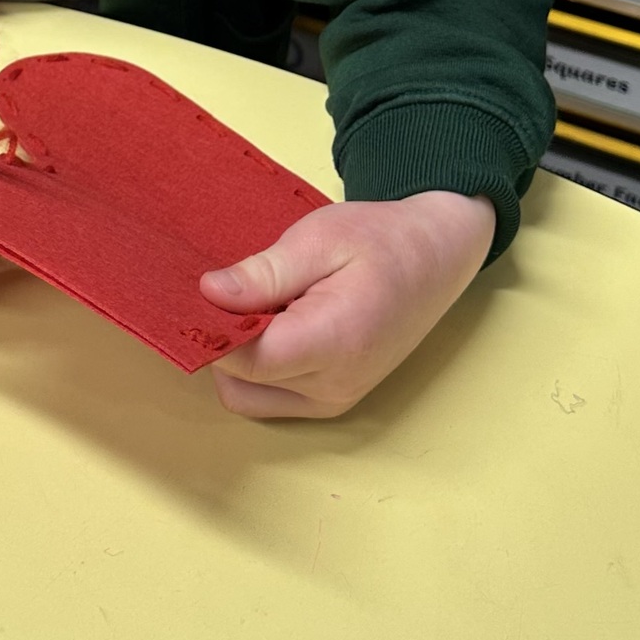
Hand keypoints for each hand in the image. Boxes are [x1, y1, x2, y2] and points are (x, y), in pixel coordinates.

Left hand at [199, 191, 495, 419]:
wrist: (436, 257)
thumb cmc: (381, 240)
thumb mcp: (319, 238)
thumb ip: (264, 274)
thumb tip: (208, 294)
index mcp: (334, 341)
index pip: (244, 360)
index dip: (212, 329)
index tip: (203, 292)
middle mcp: (334, 385)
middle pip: (240, 382)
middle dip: (223, 342)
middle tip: (237, 291)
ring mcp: (336, 400)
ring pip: (248, 398)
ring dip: (240, 359)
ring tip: (261, 306)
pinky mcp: (334, 401)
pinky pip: (271, 399)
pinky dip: (260, 370)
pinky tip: (275, 324)